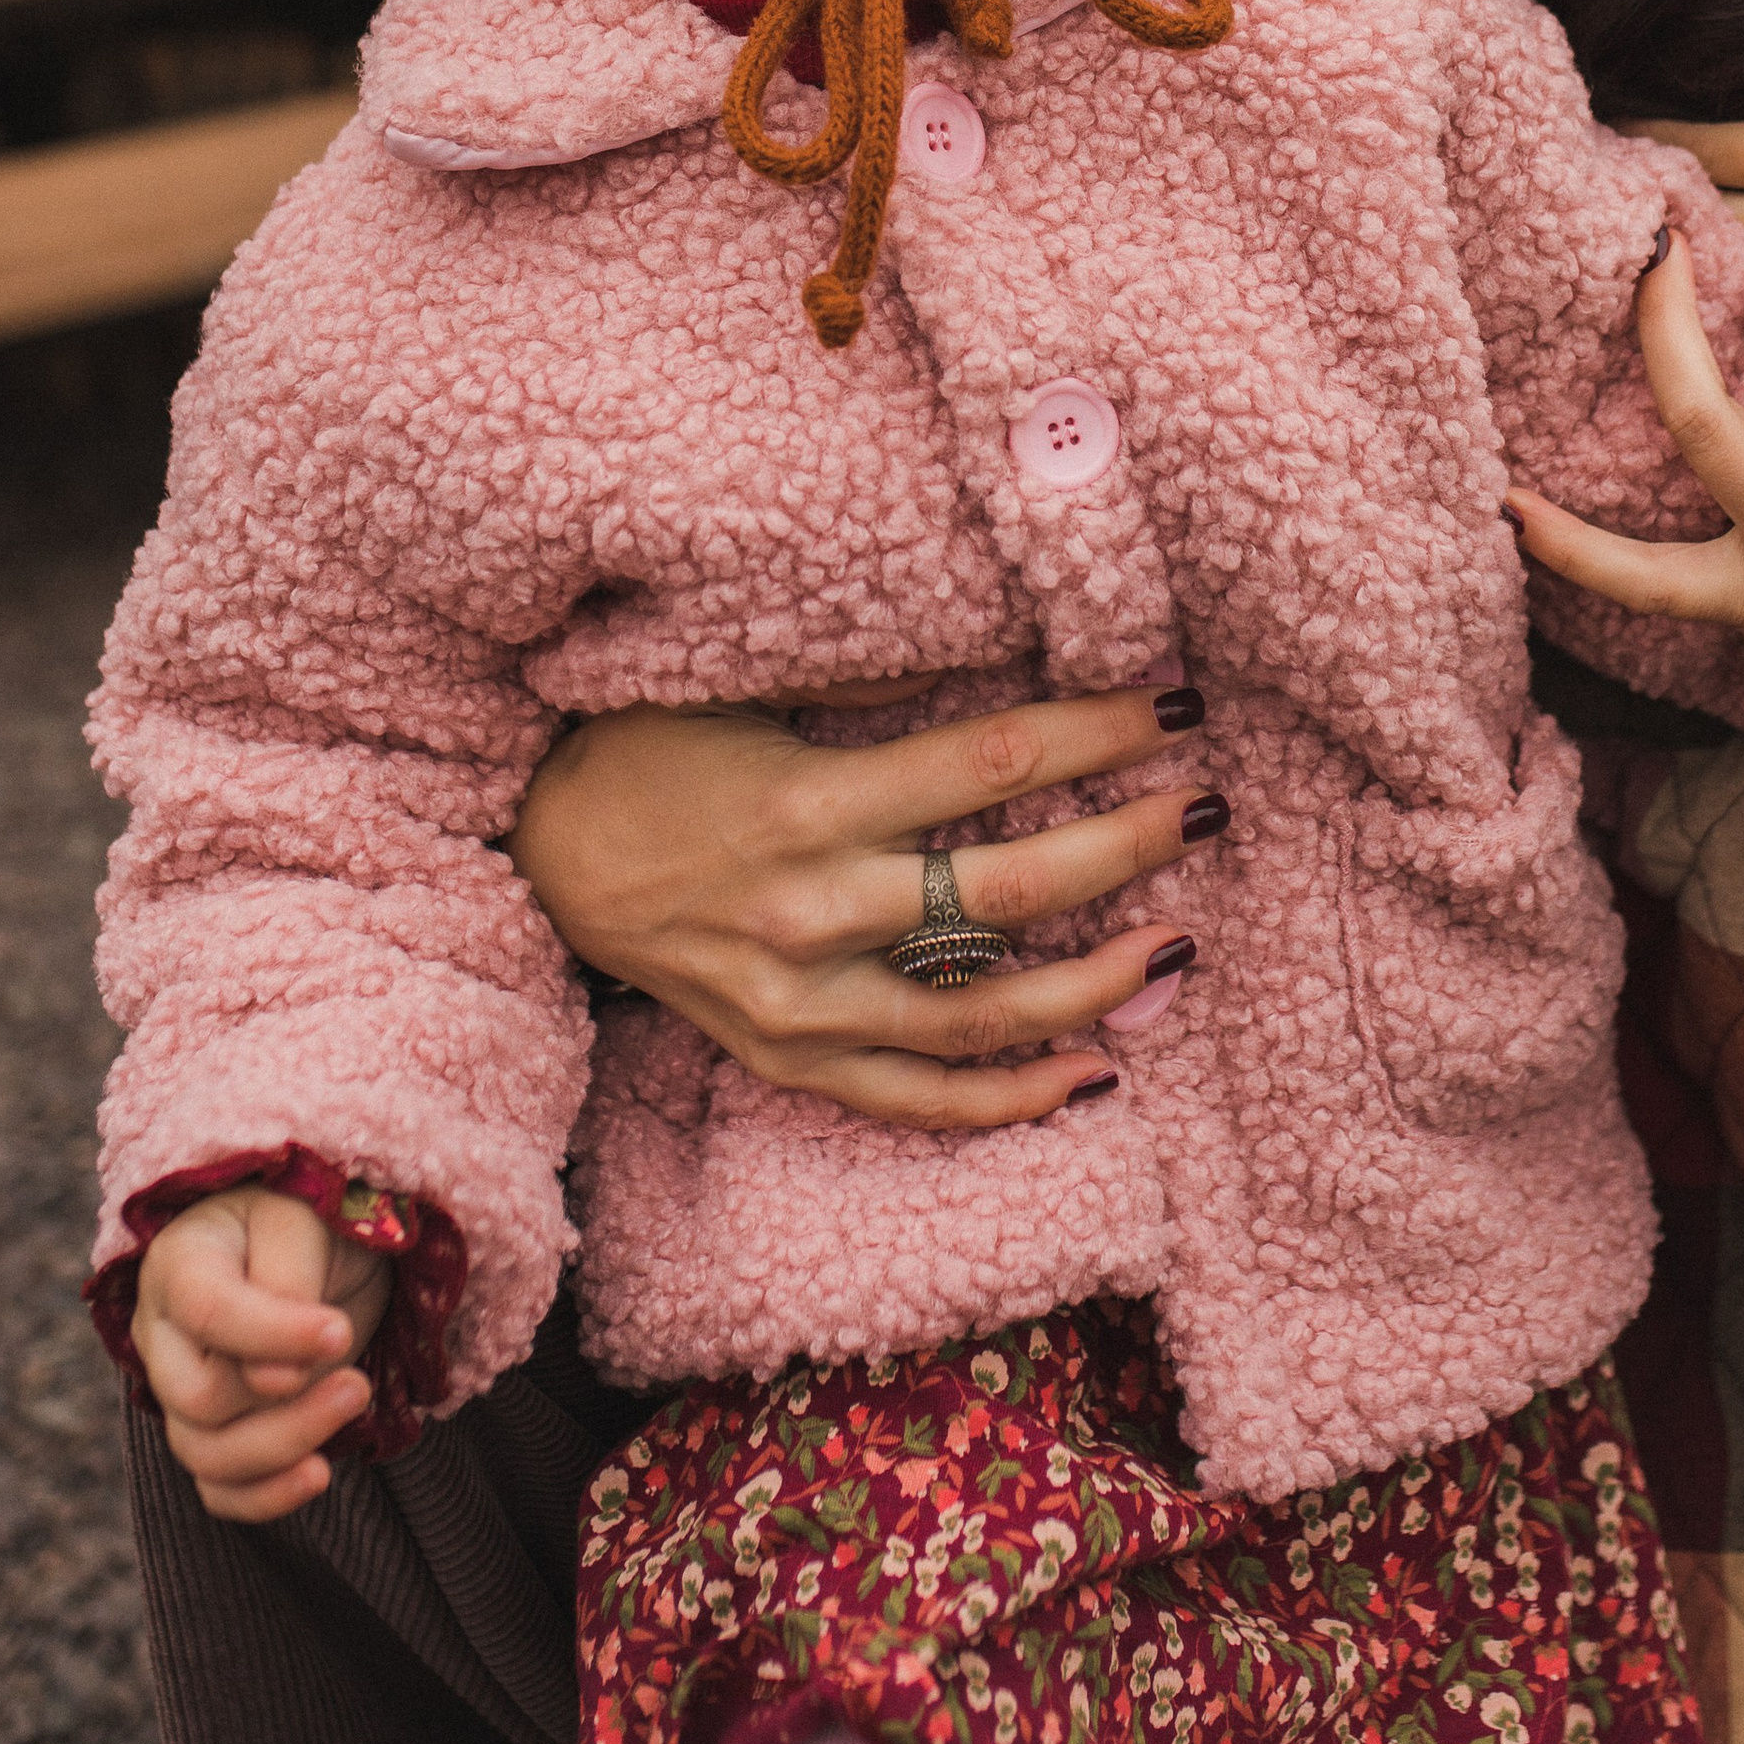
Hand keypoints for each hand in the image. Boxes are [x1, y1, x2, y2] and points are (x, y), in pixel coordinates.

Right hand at [132, 1187, 392, 1524]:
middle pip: (198, 1399)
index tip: (338, 1333)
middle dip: (284, 1403)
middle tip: (356, 1381)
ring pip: (206, 1454)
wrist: (317, 1246)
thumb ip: (288, 1285)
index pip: (206, 1311)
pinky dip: (266, 1496)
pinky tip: (320, 1475)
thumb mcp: (305, 1220)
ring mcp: (181, 1390)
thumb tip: (276, 1382)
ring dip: (287, 1446)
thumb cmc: (307, 1222)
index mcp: (180, 1262)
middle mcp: (165, 1333)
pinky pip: (218, 1490)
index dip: (271, 1334)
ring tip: (355, 1401)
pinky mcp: (212, 1433)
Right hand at [508, 684, 1221, 1130]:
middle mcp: (814, 912)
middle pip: (1009, 892)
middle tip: (1206, 810)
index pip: (991, 765)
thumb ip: (874, 679)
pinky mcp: (788, 1060)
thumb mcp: (744, 685)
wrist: (538, 854)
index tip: (1175, 707)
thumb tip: (1002, 643)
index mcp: (810, 802)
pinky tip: (1098, 1071)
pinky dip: (1010, 1098)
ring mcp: (803, 1003)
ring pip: (980, 1016)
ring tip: (1180, 946)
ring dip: (1098, 985)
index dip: (1097, 733)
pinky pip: (917, 1101)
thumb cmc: (647, 749)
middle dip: (1126, 846)